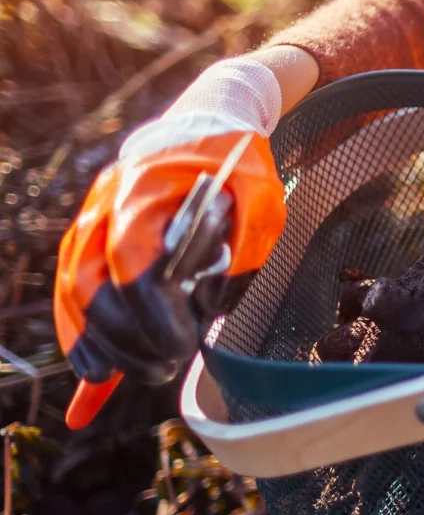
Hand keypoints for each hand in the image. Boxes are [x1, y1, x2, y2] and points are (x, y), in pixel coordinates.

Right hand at [55, 56, 289, 427]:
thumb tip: (210, 313)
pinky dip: (83, 339)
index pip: (133, 261)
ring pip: (74, 291)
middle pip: (90, 282)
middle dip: (123, 336)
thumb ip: (239, 251)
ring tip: (127, 375)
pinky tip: (90, 392)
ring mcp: (91, 221)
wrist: (208, 122)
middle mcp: (105, 205)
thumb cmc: (240, 167)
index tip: (181, 348)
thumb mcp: (260, 202)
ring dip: (95, 343)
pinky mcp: (91, 240)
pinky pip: (75, 293)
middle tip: (163, 368)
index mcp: (147, 189)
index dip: (151, 313)